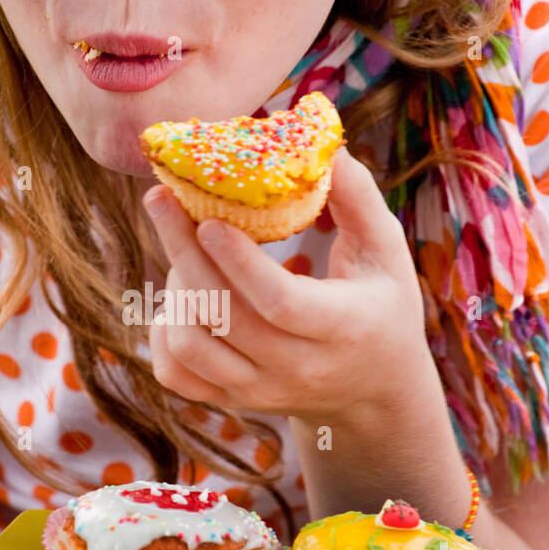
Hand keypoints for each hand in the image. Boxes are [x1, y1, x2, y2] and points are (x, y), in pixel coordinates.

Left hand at [142, 147, 426, 424]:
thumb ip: (358, 199)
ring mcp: (262, 390)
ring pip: (192, 346)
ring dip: (175, 290)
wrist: (375, 390)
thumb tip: (326, 148)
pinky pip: (178, 375)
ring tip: (184, 250)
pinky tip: (179, 299)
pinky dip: (164, 335)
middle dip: (183, 254)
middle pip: (224, 317)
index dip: (239, 262)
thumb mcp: (386, 253)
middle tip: (162, 200)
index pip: (280, 302)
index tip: (209, 220)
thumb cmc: (381, 306)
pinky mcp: (235, 401)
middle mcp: (298, 367)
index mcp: (342, 327)